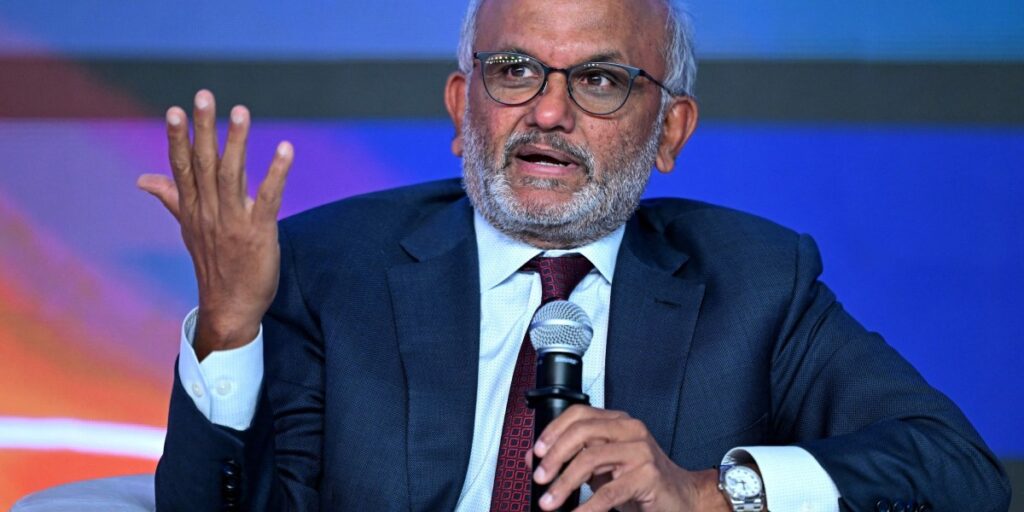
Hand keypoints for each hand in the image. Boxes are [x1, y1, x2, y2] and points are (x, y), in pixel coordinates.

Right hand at [137, 89, 292, 359]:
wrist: (230, 308)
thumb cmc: (214, 266)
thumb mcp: (189, 229)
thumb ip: (172, 198)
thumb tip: (142, 179)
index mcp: (193, 209)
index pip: (182, 167)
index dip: (178, 138)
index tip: (175, 110)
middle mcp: (209, 212)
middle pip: (204, 164)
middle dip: (203, 128)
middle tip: (204, 96)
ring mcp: (232, 222)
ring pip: (232, 175)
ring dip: (236, 142)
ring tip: (240, 111)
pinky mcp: (258, 233)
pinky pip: (268, 198)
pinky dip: (276, 173)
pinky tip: (284, 149)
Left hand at [532, 405, 728, 511]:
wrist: (681, 497)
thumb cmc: (641, 481)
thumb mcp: (604, 466)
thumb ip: (575, 458)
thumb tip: (538, 460)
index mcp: (618, 422)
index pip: (579, 414)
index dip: (553, 431)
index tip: (536, 452)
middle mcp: (630, 430)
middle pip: (582, 432)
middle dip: (555, 456)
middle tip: (540, 477)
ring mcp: (640, 451)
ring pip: (591, 459)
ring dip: (564, 484)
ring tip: (550, 501)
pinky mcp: (647, 475)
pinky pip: (608, 492)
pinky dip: (586, 507)